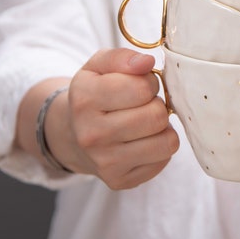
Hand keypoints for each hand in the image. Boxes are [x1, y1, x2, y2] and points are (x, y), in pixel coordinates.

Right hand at [47, 48, 178, 189]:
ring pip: (166, 142)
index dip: (149, 83)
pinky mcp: (120, 181)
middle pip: (156, 116)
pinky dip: (159, 147)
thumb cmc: (94, 94)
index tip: (139, 86)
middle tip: (143, 105)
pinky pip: (164, 160)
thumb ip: (123, 58)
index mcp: (85, 99)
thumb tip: (147, 62)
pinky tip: (141, 141)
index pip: (142, 88)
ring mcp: (105, 162)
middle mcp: (91, 135)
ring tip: (144, 122)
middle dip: (156, 105)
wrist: (72, 134)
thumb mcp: (99, 66)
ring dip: (161, 128)